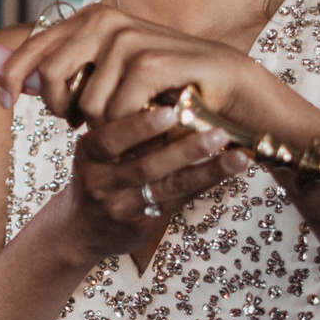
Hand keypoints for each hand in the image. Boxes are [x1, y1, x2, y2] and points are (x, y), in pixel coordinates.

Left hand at [0, 1, 258, 130]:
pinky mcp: (151, 60)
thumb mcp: (113, 75)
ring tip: (132, 119)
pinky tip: (152, 120)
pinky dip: (130, 127)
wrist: (230, 90)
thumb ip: (74, 71)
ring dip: (105, 125)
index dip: (11, 75)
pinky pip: (116, 110)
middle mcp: (105, 21)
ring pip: (86, 102)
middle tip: (81, 124)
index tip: (5, 102)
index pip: (33, 45)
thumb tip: (22, 84)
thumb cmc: (168, 86)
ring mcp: (129, 38)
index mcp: (89, 21)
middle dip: (62, 109)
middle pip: (51, 75)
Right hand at [67, 105, 251, 256]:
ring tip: (238, 156)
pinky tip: (230, 170)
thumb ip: (122, 131)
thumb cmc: (97, 175)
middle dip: (184, 150)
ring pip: (169, 186)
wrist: (80, 229)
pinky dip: (206, 183)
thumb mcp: (95, 152)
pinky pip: (180, 200)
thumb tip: (169, 90)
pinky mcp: (143, 224)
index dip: (139, 126)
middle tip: (218, 132)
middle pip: (145, 166)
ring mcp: (123, 206)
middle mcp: (102, 182)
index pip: (110, 139)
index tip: (170, 110)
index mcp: (89, 155)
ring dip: (206, 170)